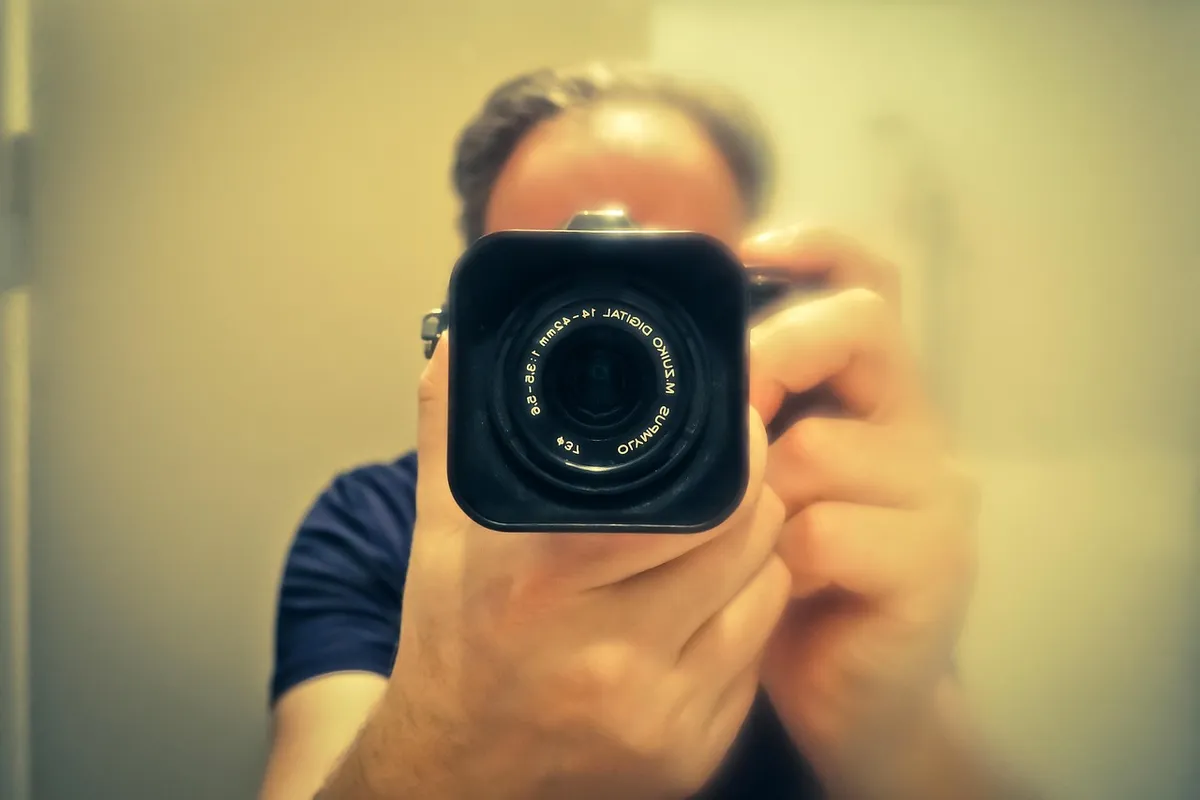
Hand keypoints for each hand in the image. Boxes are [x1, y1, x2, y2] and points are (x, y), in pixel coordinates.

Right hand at [331, 334, 790, 799]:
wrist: (454, 775)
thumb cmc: (454, 641)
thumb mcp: (440, 528)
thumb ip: (454, 420)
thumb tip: (458, 334)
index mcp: (545, 584)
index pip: (700, 499)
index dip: (732, 452)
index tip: (732, 427)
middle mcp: (606, 658)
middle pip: (747, 538)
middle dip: (749, 494)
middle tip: (724, 479)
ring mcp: (657, 716)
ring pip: (768, 592)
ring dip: (755, 555)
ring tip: (707, 542)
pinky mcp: (691, 757)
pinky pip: (757, 658)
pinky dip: (745, 620)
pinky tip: (698, 609)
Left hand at [739, 227, 979, 796]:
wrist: (854, 696)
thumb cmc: (790, 576)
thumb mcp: (761, 483)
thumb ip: (742, 419)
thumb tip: (660, 368)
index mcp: (873, 396)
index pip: (868, 285)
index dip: (816, 248)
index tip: (747, 249)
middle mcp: (917, 428)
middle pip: (861, 327)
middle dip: (772, 357)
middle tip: (727, 413)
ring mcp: (935, 496)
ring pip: (815, 446)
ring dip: (755, 496)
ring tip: (748, 544)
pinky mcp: (934, 566)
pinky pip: (822, 534)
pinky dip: (777, 561)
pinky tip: (779, 590)